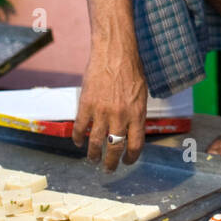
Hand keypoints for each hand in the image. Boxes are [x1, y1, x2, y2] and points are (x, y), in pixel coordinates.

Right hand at [73, 40, 146, 171]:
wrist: (115, 52)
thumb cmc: (131, 69)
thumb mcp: (142, 94)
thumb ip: (137, 113)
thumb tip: (133, 130)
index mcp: (137, 114)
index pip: (136, 145)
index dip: (131, 157)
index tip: (126, 161)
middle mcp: (121, 116)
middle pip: (115, 148)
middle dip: (111, 163)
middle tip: (108, 169)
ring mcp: (103, 112)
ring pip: (95, 143)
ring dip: (93, 155)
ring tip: (92, 160)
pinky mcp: (86, 105)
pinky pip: (80, 129)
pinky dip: (78, 139)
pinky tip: (78, 142)